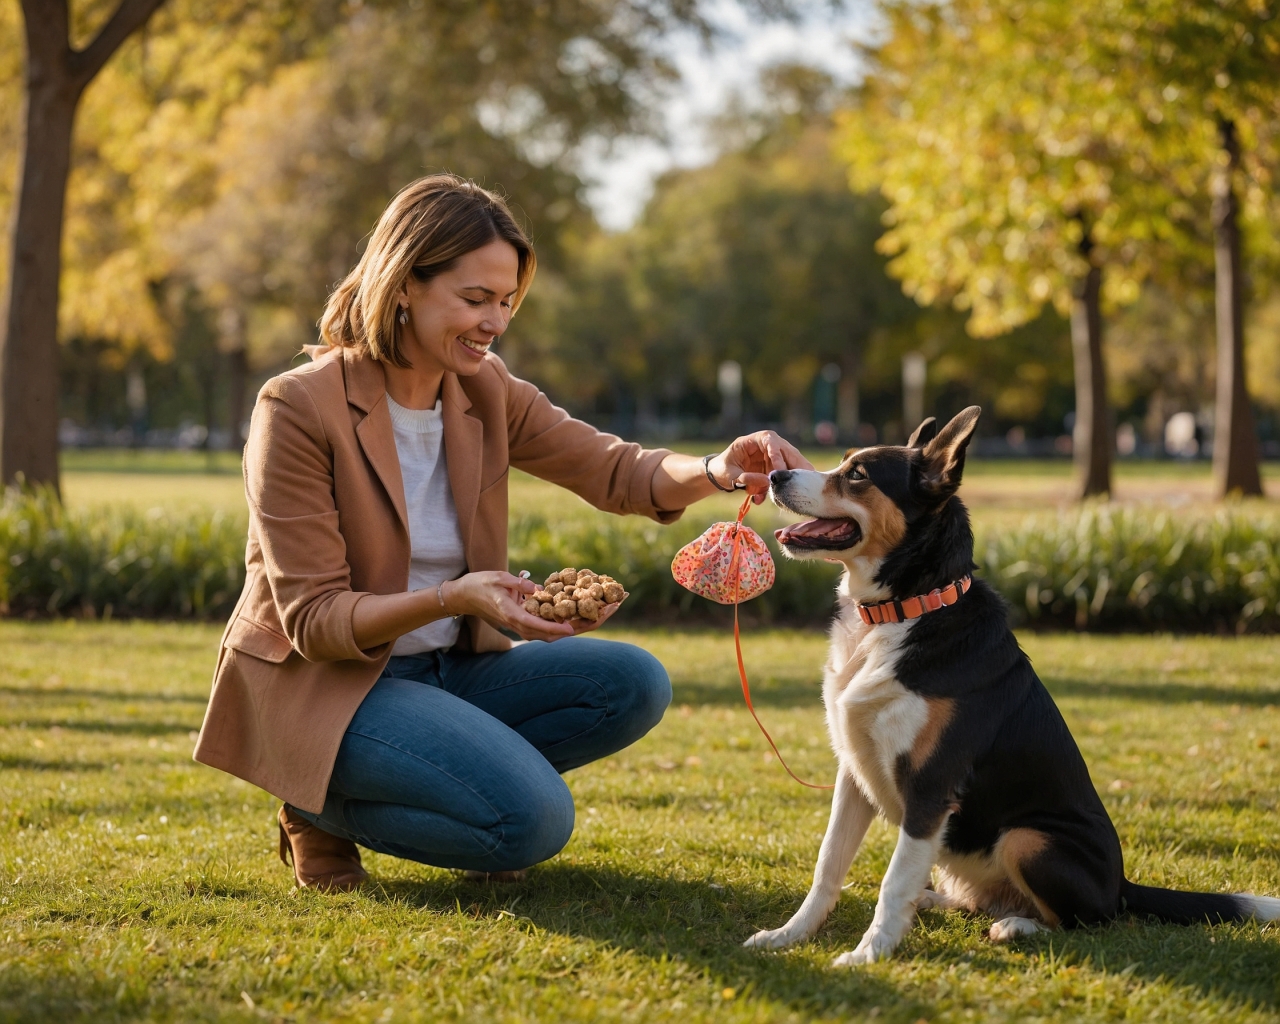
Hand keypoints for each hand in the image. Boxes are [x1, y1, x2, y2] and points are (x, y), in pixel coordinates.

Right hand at [444, 572, 620, 642]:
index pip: (537, 626)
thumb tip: (538, 589)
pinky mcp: (525, 622)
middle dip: (580, 626)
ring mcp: (523, 625)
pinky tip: (585, 614)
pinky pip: (549, 626)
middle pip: (552, 634)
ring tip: (603, 614)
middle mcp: (519, 624)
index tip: (572, 628)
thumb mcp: (498, 578)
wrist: (463, 597)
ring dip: (578, 626)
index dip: (556, 628)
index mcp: (511, 615)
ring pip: (554, 633)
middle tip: (604, 615)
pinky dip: (568, 622)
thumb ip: (518, 585)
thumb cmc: (479, 584)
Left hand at [708, 431, 813, 503]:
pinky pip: (787, 478)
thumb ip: (746, 478)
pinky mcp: (779, 469)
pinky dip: (783, 489)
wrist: (722, 475)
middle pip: (789, 453)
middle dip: (795, 468)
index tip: (779, 470)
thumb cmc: (723, 469)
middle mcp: (770, 445)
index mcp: (756, 439)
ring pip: (792, 466)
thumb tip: (767, 482)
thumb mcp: (730, 475)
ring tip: (787, 495)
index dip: (777, 454)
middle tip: (801, 483)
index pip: (771, 441)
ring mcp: (777, 456)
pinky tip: (774, 499)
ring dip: (788, 482)